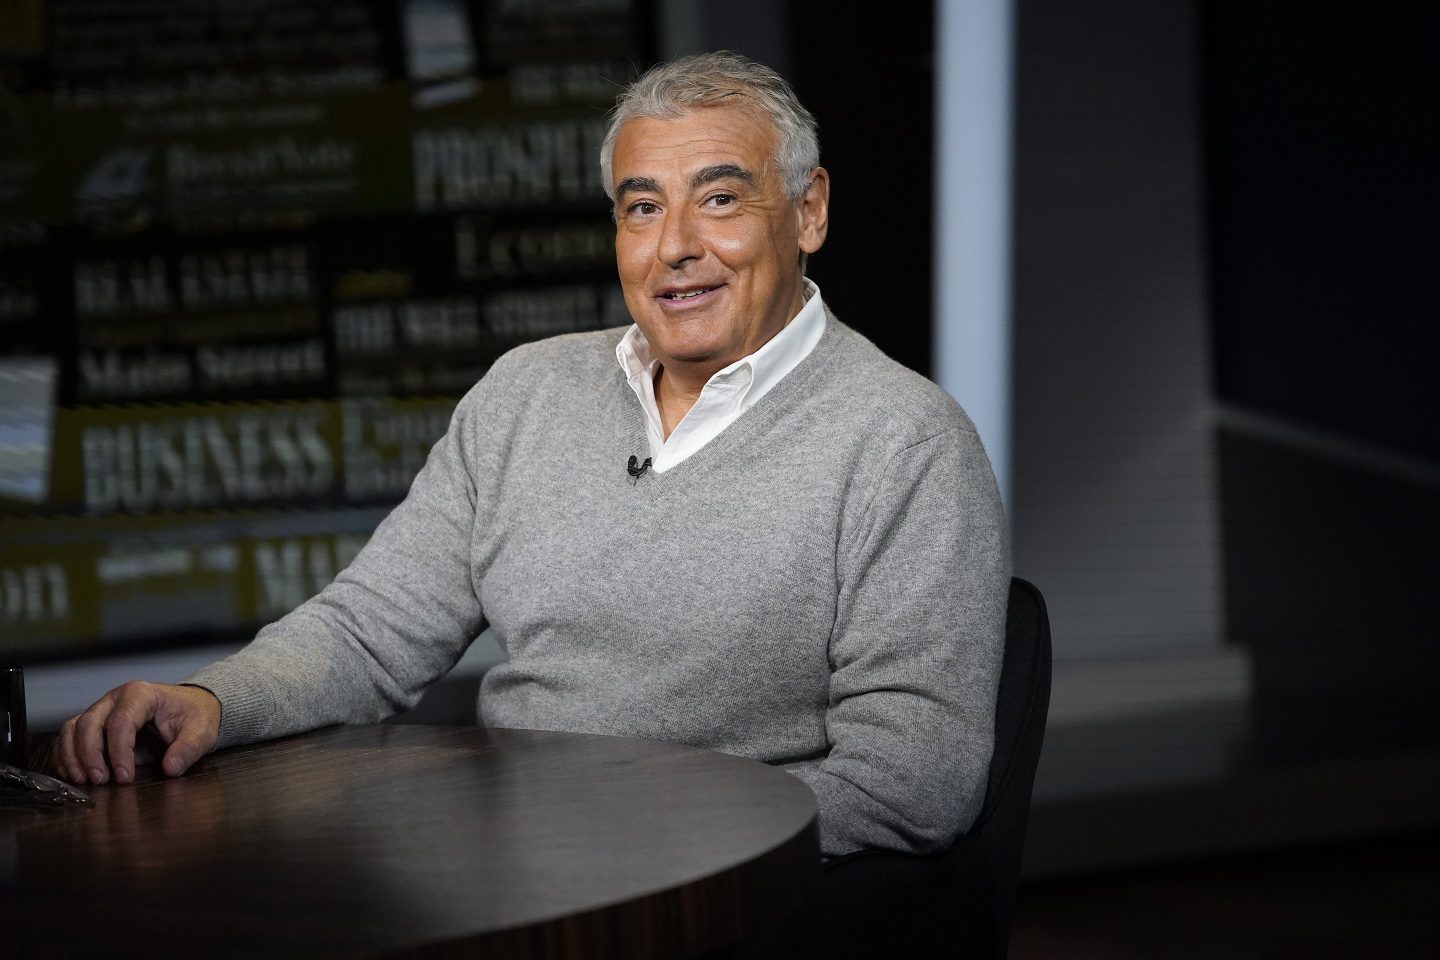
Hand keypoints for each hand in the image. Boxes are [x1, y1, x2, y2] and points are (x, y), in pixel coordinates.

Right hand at [53, 682, 220, 785]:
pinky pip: (70, 735)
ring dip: (73, 755)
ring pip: (73, 728)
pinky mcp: (95, 722)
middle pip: (90, 723)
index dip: (118, 752)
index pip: (121, 722)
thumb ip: (188, 748)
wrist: (191, 707)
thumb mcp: (202, 731)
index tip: (125, 777)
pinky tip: (73, 774)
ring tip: (83, 780)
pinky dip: (66, 754)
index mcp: (142, 695)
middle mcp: (116, 698)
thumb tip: (170, 767)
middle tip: (100, 781)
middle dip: (90, 754)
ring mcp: (103, 708)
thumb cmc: (194, 715)